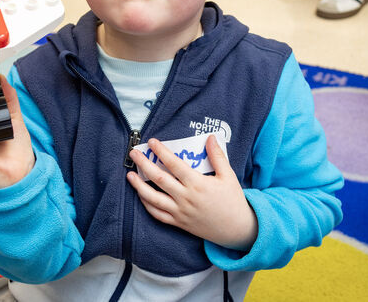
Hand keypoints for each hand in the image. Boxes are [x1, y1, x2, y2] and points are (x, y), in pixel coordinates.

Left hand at [127, 135, 257, 250]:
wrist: (237, 230)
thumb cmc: (233, 201)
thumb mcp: (228, 176)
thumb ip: (217, 156)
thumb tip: (210, 137)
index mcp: (198, 184)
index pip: (174, 164)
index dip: (161, 152)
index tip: (152, 142)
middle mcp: (186, 198)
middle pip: (159, 178)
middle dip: (144, 164)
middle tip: (133, 153)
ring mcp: (180, 212)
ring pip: (153, 198)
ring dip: (139, 186)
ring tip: (130, 175)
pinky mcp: (178, 223)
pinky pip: (158, 214)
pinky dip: (147, 205)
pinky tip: (141, 195)